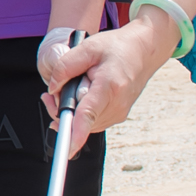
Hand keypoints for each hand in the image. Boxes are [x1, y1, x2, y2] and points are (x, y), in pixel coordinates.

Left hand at [62, 18, 172, 145]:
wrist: (144, 51)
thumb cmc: (118, 47)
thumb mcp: (88, 47)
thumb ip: (65, 67)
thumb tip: (52, 89)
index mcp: (109, 86)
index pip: (89, 114)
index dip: (76, 133)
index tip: (68, 148)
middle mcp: (116, 104)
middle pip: (81, 121)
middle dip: (61, 111)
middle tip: (51, 92)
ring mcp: (119, 113)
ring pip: (85, 123)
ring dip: (71, 111)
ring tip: (67, 88)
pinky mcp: (118, 115)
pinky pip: (92, 121)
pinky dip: (82, 112)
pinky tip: (79, 94)